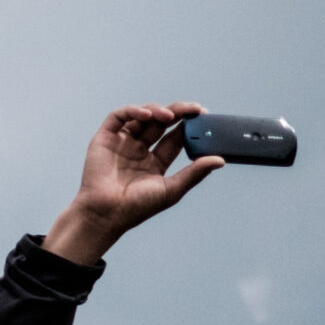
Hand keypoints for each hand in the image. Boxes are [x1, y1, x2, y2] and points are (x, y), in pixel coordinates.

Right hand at [41, 102, 224, 266]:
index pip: (174, 138)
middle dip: (177, 113)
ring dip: (157, 110)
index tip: (203, 118)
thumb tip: (220, 160)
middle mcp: (138, 150)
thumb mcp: (172, 189)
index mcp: (154, 162)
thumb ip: (194, 173)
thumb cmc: (137, 208)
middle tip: (193, 110)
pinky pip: (118, 117)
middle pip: (160, 123)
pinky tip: (147, 114)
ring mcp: (121, 143)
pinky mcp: (104, 139)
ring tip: (170, 115)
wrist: (106, 214)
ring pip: (141, 116)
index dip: (188, 126)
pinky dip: (133, 111)